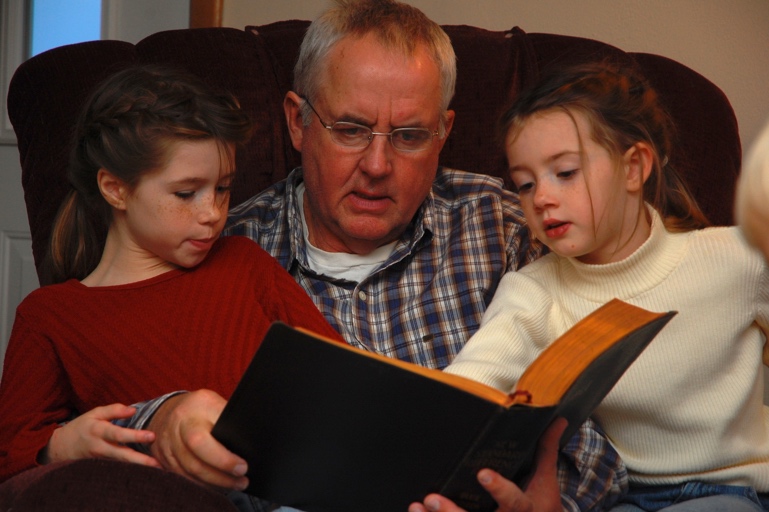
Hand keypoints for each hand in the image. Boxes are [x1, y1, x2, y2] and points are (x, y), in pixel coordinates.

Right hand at [42, 403, 159, 467]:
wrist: (62, 447)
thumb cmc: (82, 427)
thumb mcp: (94, 413)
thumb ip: (114, 410)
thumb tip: (133, 410)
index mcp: (98, 431)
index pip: (118, 434)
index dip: (134, 436)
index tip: (151, 436)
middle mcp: (100, 447)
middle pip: (121, 455)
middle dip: (139, 459)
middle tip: (156, 462)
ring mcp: (101, 459)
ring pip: (121, 464)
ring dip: (139, 468)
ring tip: (158, 468)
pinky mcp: (103, 465)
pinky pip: (119, 467)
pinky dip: (132, 469)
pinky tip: (148, 471)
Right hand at [146, 389, 248, 490]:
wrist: (171, 409)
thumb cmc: (202, 407)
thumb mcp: (216, 404)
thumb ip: (228, 421)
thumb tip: (250, 441)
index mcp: (193, 411)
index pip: (203, 441)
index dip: (222, 460)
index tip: (243, 467)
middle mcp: (176, 428)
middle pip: (194, 462)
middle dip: (220, 476)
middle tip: (241, 480)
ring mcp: (166, 445)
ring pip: (188, 473)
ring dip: (213, 484)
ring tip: (234, 484)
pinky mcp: (162, 459)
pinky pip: (182, 477)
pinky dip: (201, 483)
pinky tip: (216, 485)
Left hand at [408, 418, 566, 511]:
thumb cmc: (541, 504)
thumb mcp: (546, 480)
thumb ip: (546, 450)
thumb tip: (557, 419)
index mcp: (525, 508)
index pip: (513, 500)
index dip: (498, 489)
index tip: (482, 473)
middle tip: (432, 498)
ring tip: (417, 506)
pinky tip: (417, 511)